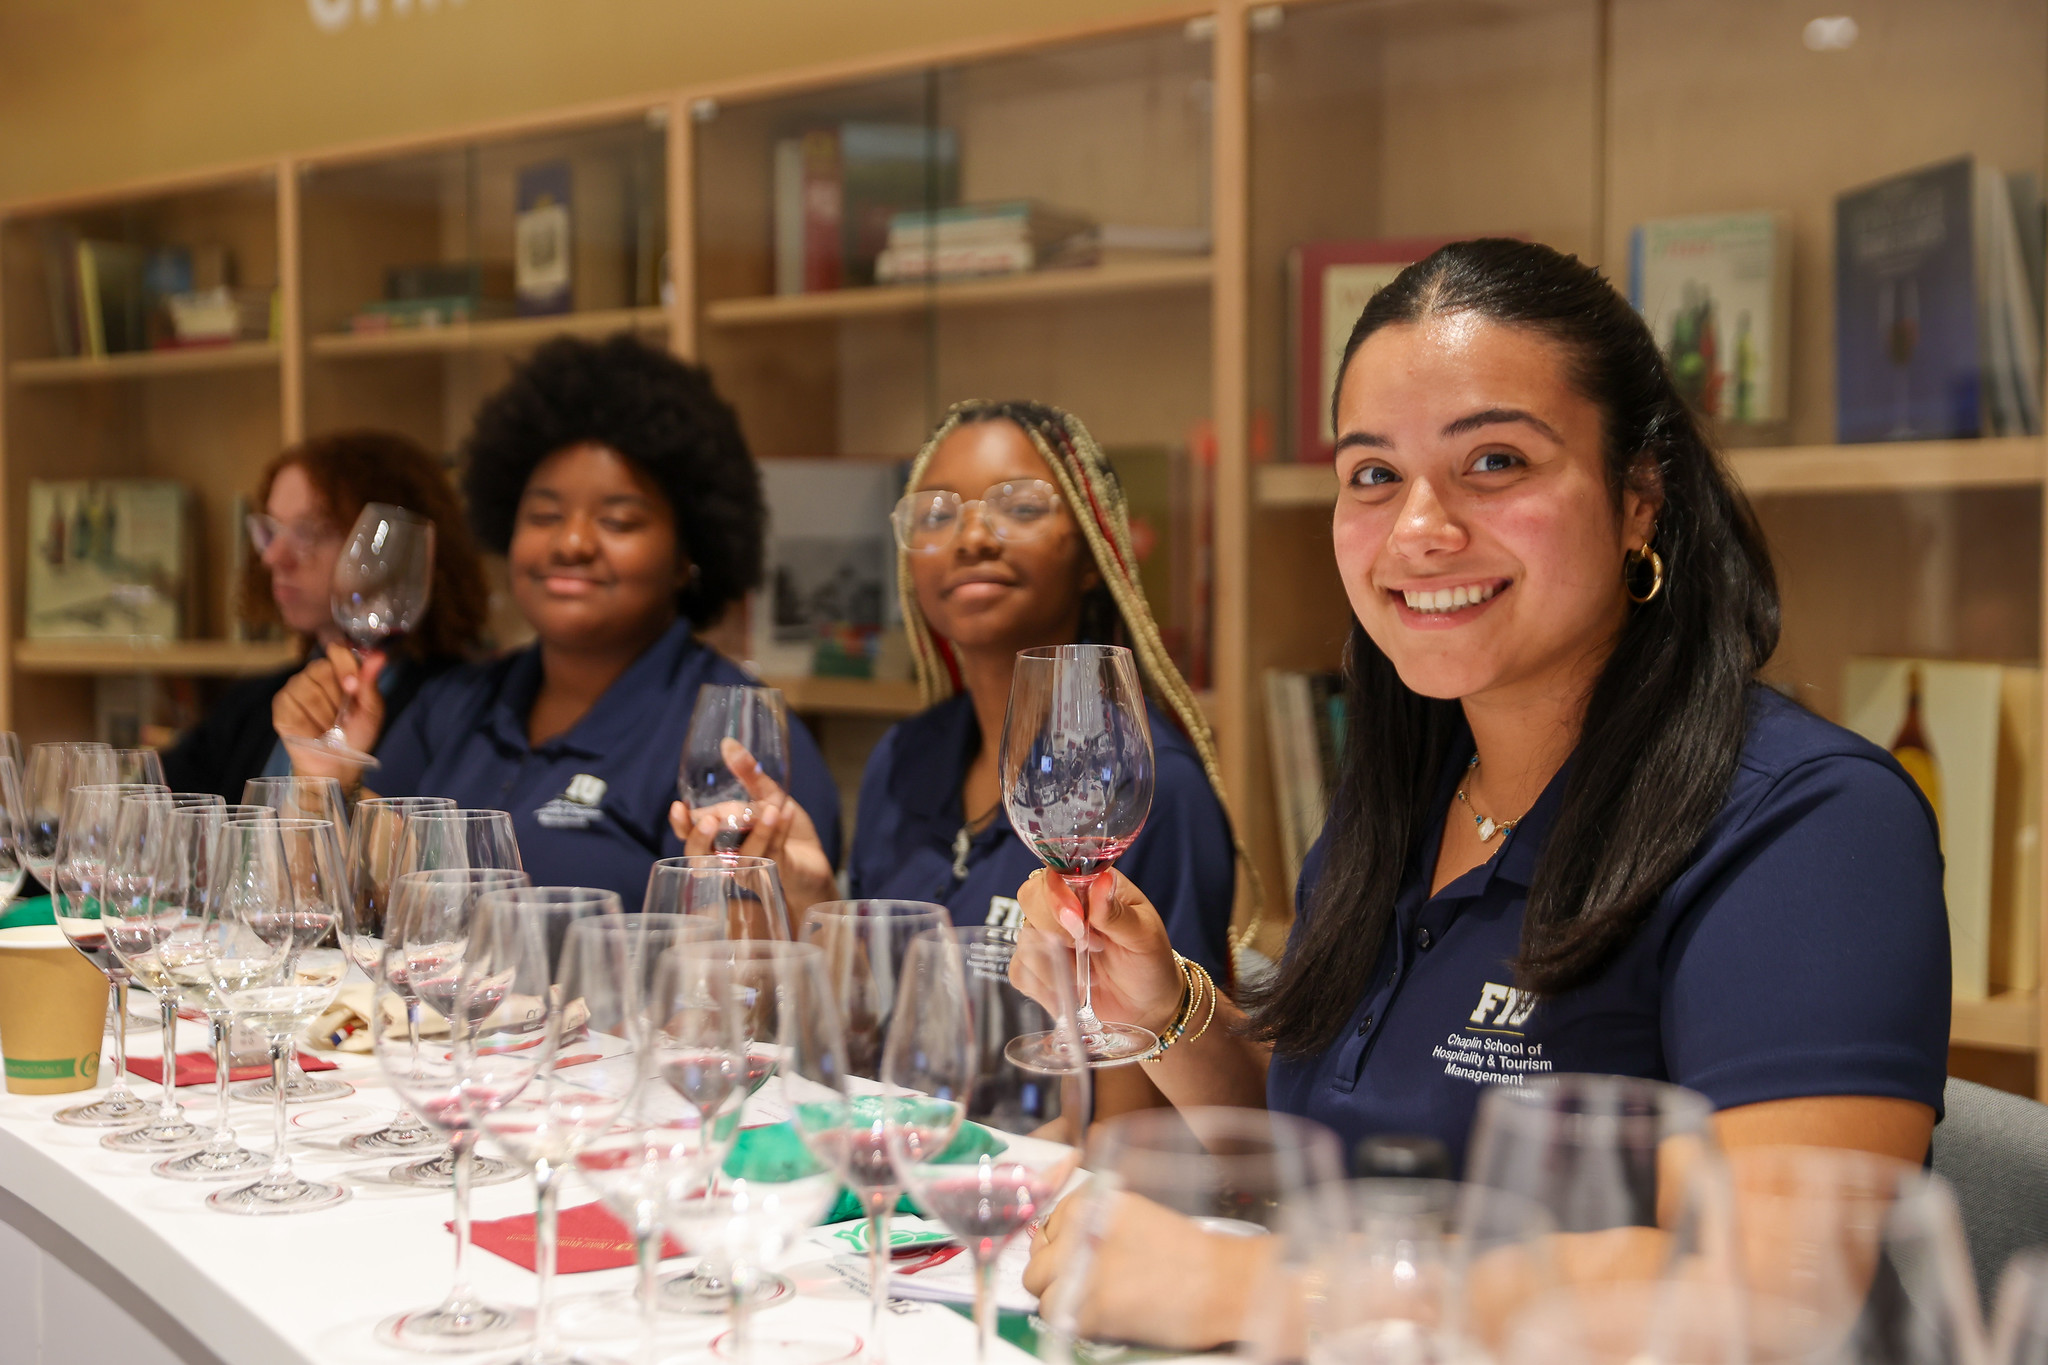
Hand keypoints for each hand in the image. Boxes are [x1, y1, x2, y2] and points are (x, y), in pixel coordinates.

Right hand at [271, 643, 385, 780]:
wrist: (337, 763)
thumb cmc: (356, 734)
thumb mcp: (371, 711)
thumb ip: (370, 683)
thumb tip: (379, 656)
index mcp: (338, 670)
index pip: (337, 651)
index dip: (345, 667)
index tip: (352, 687)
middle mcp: (313, 675)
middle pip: (321, 670)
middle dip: (337, 700)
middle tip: (342, 719)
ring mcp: (294, 689)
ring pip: (307, 691)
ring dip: (324, 717)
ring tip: (329, 729)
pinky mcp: (281, 706)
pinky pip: (292, 707)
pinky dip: (307, 725)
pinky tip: (313, 733)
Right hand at [667, 738, 835, 916]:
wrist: (813, 860)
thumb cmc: (781, 829)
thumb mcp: (767, 795)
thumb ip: (748, 774)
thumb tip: (728, 744)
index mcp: (718, 840)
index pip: (691, 835)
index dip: (682, 824)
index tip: (677, 807)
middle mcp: (728, 859)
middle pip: (701, 858)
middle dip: (701, 839)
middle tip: (711, 819)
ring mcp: (749, 869)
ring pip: (742, 856)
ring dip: (757, 831)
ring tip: (771, 808)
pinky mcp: (773, 874)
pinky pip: (771, 853)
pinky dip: (778, 831)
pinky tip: (786, 812)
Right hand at [1011, 869, 1183, 1034]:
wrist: (1148, 1004)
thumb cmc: (1150, 960)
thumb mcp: (1144, 936)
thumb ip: (1118, 913)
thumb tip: (1102, 881)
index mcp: (1090, 885)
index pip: (1054, 874)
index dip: (1057, 897)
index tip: (1079, 924)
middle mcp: (1063, 905)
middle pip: (1029, 898)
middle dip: (1056, 930)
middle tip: (1092, 949)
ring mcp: (1047, 936)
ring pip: (1024, 939)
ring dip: (1056, 964)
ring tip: (1090, 975)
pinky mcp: (1038, 968)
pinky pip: (1020, 971)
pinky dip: (1046, 985)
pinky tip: (1073, 989)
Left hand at [1022, 1185, 1269, 1349]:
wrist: (1223, 1283)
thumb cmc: (1190, 1252)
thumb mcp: (1137, 1215)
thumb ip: (1096, 1221)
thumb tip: (1063, 1241)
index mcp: (1094, 1203)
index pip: (1051, 1221)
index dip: (1058, 1241)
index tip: (1069, 1253)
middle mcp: (1081, 1232)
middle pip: (1038, 1259)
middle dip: (1053, 1272)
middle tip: (1076, 1282)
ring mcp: (1081, 1272)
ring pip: (1040, 1290)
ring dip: (1060, 1298)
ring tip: (1092, 1301)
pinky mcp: (1090, 1310)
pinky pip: (1057, 1317)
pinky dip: (1073, 1320)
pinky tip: (1101, 1316)